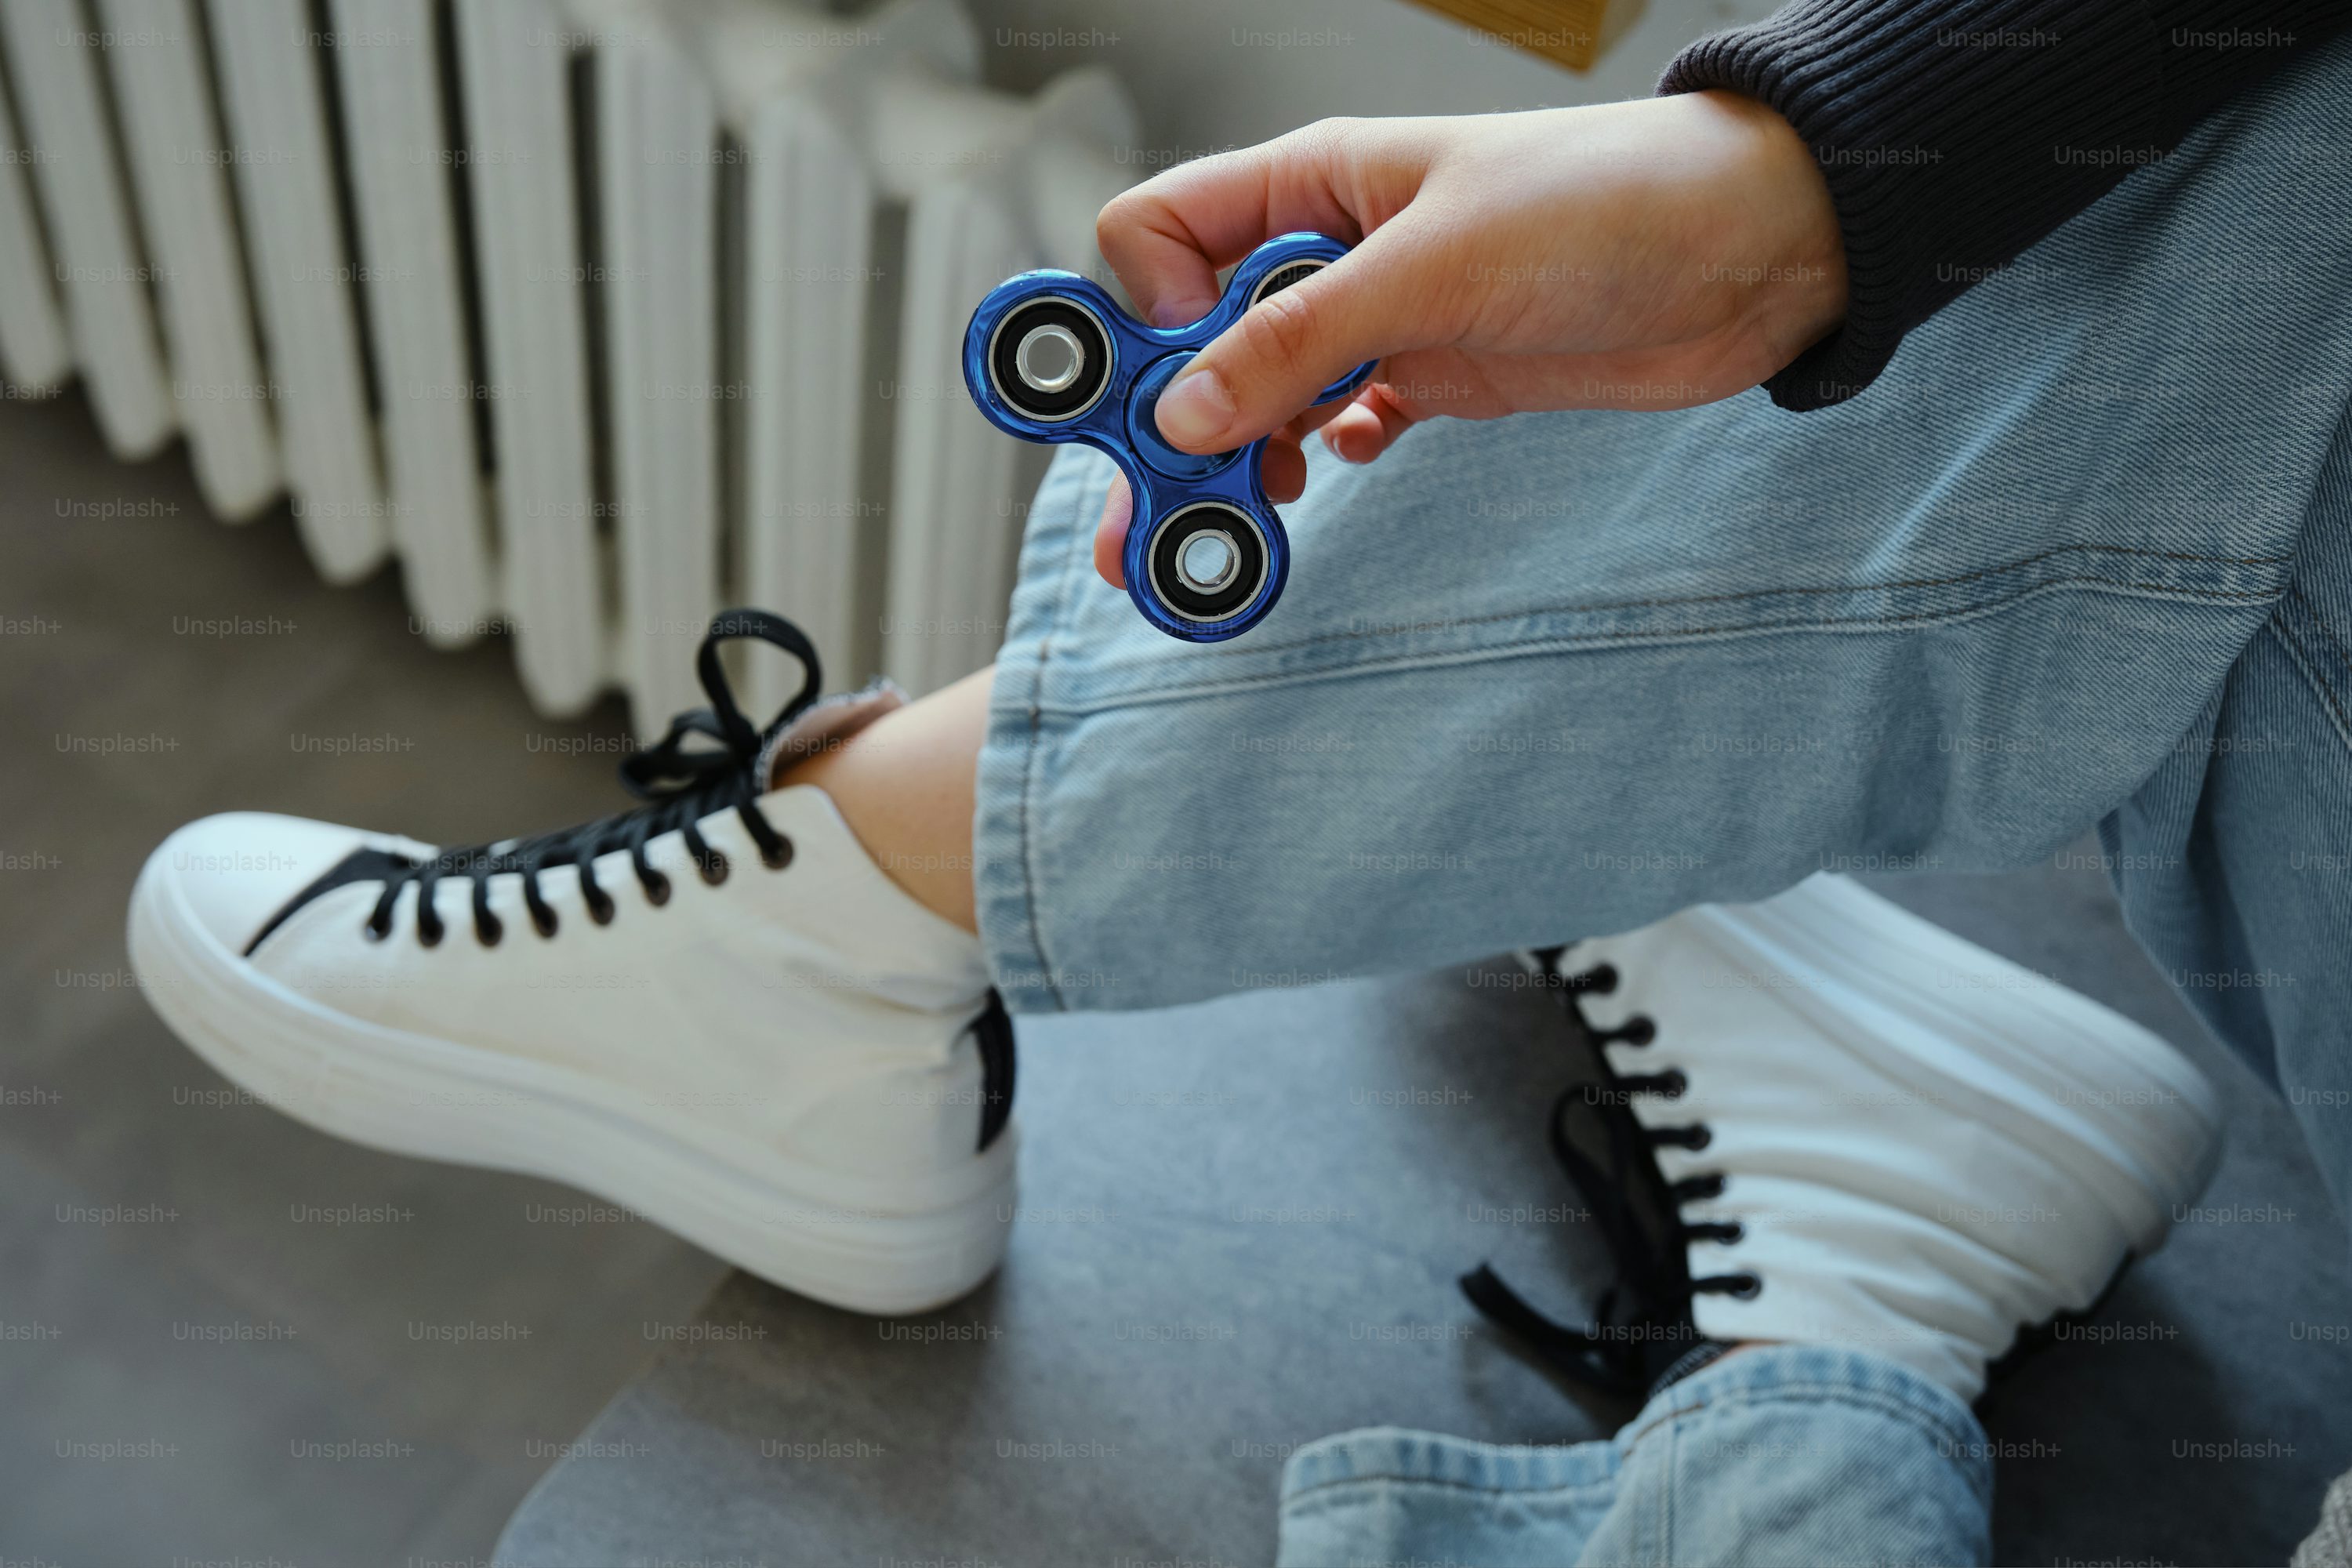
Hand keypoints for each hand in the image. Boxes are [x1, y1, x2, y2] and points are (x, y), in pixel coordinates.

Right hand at [1086, 90, 1846, 586]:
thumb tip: (1187, 411)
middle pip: (1198, 339)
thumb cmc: (1610, 203)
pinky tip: (1345, 462)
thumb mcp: (1438, 264)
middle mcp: (1332, 250)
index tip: (1166, 396)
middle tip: (1145, 527)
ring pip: (1263, 395)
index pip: (1162, 236)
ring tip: (1238, 525)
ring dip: (1239, 461)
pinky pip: (1336, 422)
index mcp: (1313, 184)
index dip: (1142, 318)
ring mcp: (1380, 317)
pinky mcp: (1432, 374)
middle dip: (1164, 429)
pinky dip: (1322, 454)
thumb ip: (1304, 335)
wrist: (1753, 250)